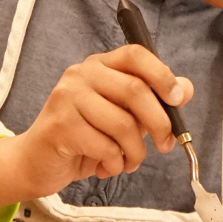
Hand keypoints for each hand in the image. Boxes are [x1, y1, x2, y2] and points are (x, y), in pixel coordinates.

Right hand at [0, 45, 192, 198]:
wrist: (37, 162)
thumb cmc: (83, 137)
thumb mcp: (122, 116)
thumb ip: (151, 101)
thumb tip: (185, 89)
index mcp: (99, 66)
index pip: (135, 55)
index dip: (162, 75)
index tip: (177, 99)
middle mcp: (81, 75)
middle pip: (135, 90)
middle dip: (159, 123)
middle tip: (165, 145)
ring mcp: (67, 98)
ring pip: (123, 124)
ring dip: (135, 153)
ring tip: (127, 162)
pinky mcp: (60, 125)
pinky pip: (105, 147)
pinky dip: (115, 164)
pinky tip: (105, 166)